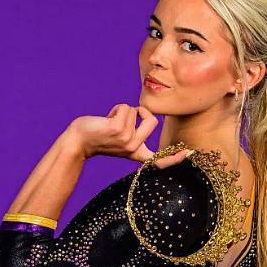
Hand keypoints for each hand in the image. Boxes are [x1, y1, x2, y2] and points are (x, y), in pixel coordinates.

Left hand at [65, 104, 189, 167]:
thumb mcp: (121, 138)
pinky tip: (106, 119)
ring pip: (135, 111)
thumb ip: (135, 131)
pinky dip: (116, 108)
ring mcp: (127, 140)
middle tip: (126, 116)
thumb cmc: (97, 136)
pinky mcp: (118, 130)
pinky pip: (125, 108)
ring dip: (122, 110)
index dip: (175, 157)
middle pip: (152, 121)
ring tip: (110, 121)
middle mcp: (134, 148)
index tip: (188, 153)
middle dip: (141, 111)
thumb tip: (143, 113)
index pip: (159, 159)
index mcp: (137, 153)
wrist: (78, 141)